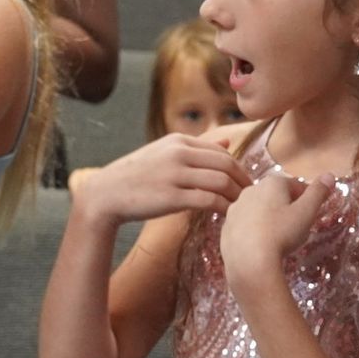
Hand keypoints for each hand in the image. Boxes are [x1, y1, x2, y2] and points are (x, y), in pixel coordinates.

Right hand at [75, 132, 250, 225]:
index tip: (245, 184)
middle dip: (243, 183)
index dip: (239, 169)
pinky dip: (224, 208)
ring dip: (237, 197)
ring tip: (242, 209)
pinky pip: (209, 200)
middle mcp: (179, 153)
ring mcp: (175, 174)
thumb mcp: (164, 153)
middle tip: (252, 199)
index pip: (222, 152)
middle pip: (226, 165)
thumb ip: (196, 148)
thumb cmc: (137, 176)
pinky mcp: (172, 196)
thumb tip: (226, 143)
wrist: (106, 193)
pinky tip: (227, 217)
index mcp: (179, 140)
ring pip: (221, 182)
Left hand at [220, 170, 333, 284]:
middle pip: (275, 196)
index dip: (306, 198)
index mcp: (271, 183)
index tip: (311, 212)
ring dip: (269, 219)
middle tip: (296, 227)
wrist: (248, 261)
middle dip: (286, 208)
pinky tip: (261, 246)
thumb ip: (318, 193)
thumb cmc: (282, 233)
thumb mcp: (306, 213)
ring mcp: (235, 209)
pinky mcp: (225, 228)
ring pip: (258, 210)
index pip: (295, 185)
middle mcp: (250, 190)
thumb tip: (329, 175)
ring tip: (278, 238)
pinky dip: (254, 232)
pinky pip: (245, 226)